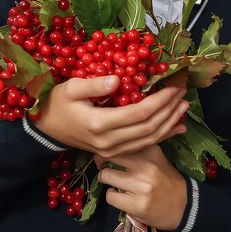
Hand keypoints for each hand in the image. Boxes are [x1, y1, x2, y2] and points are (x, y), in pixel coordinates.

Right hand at [32, 75, 187, 158]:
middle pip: (148, 128)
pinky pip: (143, 146)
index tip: (173, 86)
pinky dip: (162, 137)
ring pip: (149, 140)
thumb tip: (118, 79)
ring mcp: (112, 150)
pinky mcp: (114, 152)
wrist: (46, 128)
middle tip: (183, 92)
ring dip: (169, 123)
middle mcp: (109, 141)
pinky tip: (177, 128)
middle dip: (169, 110)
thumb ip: (94, 84)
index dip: (159, 101)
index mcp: (99, 124)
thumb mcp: (71, 88)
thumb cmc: (58, 103)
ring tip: (184, 107)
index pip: (138, 114)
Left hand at [96, 146, 187, 230]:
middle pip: (109, 156)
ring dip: (106, 180)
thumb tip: (112, 137)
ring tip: (114, 182)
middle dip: (101, 162)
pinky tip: (122, 196)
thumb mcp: (157, 157)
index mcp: (151, 150)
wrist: (183, 206)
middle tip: (104, 167)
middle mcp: (146, 165)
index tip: (106, 152)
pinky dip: (113, 197)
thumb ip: (139, 146)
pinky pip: (110, 196)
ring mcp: (142, 186)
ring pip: (106, 176)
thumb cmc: (165, 179)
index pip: (119, 141)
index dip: (108, 147)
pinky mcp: (138, 204)